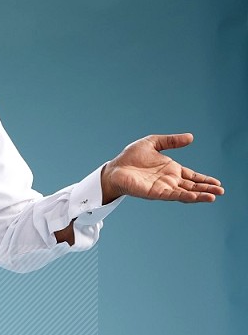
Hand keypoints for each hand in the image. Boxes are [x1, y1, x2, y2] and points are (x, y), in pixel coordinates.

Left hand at [100, 134, 223, 204]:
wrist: (114, 168)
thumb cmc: (131, 157)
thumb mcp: (154, 143)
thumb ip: (172, 141)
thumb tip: (191, 137)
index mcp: (171, 170)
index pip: (192, 176)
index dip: (204, 180)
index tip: (217, 183)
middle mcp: (169, 180)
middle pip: (192, 186)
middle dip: (206, 189)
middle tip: (221, 192)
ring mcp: (163, 187)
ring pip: (185, 193)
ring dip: (199, 195)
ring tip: (212, 197)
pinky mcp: (154, 192)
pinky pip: (172, 195)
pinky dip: (184, 196)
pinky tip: (194, 197)